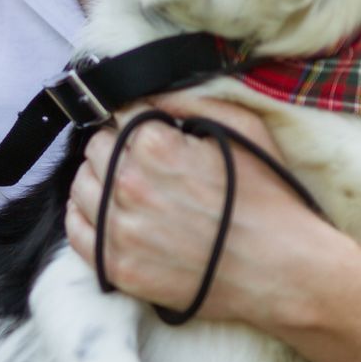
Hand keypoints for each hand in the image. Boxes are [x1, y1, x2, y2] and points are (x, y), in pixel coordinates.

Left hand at [64, 93, 337, 331]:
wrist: (283, 269)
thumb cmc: (269, 198)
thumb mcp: (242, 128)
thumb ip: (189, 101)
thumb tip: (152, 92)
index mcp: (155, 146)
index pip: (119, 115)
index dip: (135, 120)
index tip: (147, 132)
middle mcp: (129, 184)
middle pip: (96, 149)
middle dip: (115, 147)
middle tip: (140, 161)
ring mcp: (120, 229)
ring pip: (81, 187)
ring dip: (97, 180)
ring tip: (124, 187)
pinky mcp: (119, 267)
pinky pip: (77, 235)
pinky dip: (83, 219)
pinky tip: (103, 215)